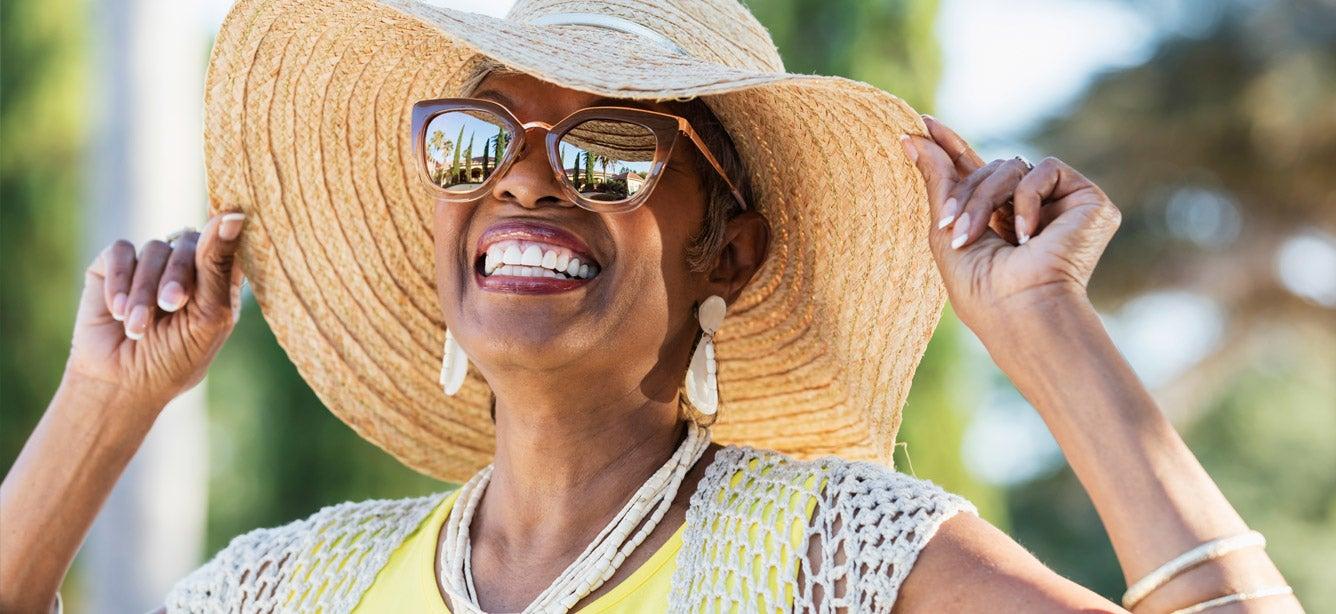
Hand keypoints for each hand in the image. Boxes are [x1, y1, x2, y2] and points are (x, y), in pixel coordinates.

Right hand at [63, 211, 246, 411]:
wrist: (122, 382)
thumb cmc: (175, 357)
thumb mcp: (208, 316)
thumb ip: (219, 266)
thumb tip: (234, 215)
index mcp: (219, 279)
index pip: (230, 243)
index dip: (226, 237)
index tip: (228, 226)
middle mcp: (187, 266)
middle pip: (191, 243)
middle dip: (178, 277)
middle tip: (170, 305)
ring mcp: (151, 263)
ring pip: (154, 249)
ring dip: (144, 291)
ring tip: (137, 327)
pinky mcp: (114, 265)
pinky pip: (121, 252)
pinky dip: (119, 281)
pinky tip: (118, 311)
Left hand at [900, 116, 1121, 337]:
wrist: (1020, 311)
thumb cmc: (980, 289)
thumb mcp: (946, 229)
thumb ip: (936, 180)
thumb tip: (913, 134)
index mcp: (1001, 220)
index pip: (976, 171)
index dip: (951, 147)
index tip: (922, 123)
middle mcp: (1032, 209)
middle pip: (988, 169)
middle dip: (963, 194)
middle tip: (948, 227)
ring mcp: (1061, 204)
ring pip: (1010, 166)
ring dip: (984, 199)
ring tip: (973, 237)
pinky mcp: (1089, 200)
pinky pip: (1044, 169)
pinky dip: (1027, 199)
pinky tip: (1029, 237)